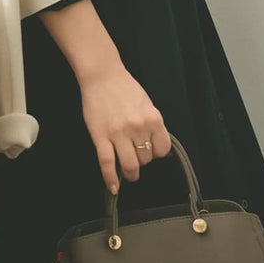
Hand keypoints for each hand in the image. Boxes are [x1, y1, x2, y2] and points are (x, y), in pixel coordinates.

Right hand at [77, 63, 172, 194]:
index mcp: (153, 118)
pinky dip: (111, 178)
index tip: (151, 153)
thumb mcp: (147, 104)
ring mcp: (119, 133)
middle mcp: (138, 127)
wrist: (102, 75)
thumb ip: (153, 125)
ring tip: (128, 173)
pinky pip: (107, 163)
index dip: (157, 154)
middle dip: (142, 162)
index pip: (162, 150)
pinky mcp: (101, 136)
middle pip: (146, 159)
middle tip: (136, 158)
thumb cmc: (124, 87)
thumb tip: (158, 147)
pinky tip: (113, 186)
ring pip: (130, 165)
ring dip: (131, 173)